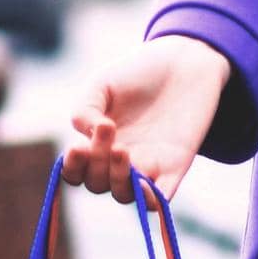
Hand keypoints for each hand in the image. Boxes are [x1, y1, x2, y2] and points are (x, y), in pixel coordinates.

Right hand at [62, 35, 230, 203]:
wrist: (185, 59)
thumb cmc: (140, 72)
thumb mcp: (103, 83)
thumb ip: (84, 109)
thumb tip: (87, 137)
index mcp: (98, 143)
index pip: (76, 172)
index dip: (72, 167)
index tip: (78, 146)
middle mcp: (119, 160)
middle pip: (97, 183)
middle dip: (96, 162)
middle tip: (107, 127)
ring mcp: (147, 165)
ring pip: (123, 193)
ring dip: (117, 179)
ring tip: (121, 149)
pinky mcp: (175, 166)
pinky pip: (158, 198)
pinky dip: (148, 199)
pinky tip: (143, 182)